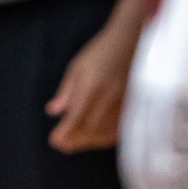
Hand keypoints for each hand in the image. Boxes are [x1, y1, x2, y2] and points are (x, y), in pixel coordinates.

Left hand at [45, 18, 141, 152]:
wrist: (131, 42)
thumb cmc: (101, 53)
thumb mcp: (77, 68)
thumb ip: (66, 92)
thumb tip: (53, 111)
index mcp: (90, 89)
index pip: (74, 120)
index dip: (64, 134)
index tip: (54, 141)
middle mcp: (107, 100)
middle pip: (89, 131)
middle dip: (74, 141)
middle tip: (62, 145)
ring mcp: (123, 105)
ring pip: (104, 133)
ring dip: (89, 141)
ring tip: (77, 142)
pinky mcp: (134, 107)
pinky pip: (120, 130)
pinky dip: (106, 137)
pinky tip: (98, 137)